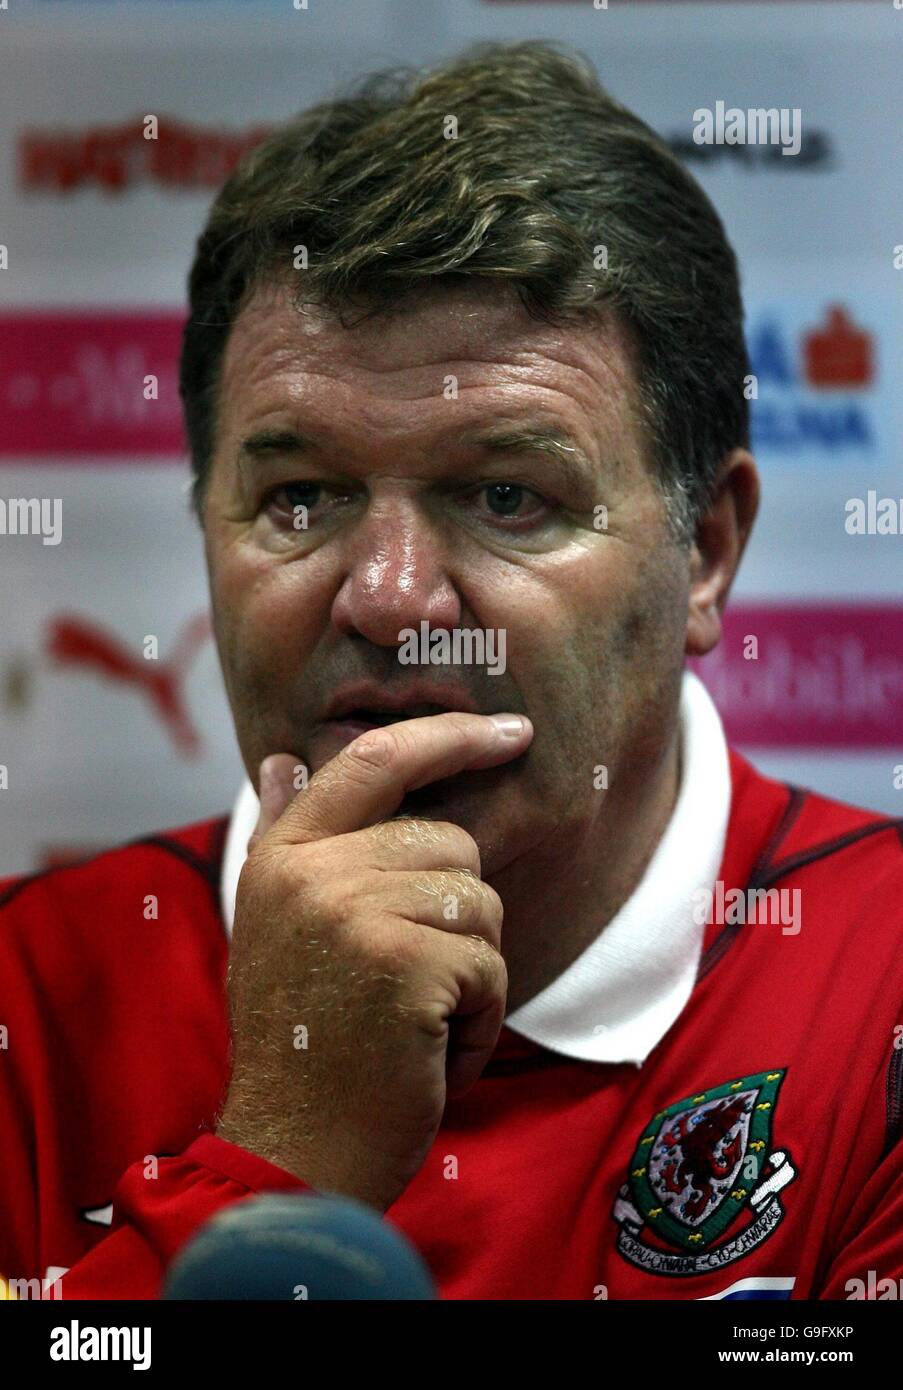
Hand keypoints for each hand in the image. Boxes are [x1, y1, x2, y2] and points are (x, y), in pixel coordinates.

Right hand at [217, 711, 532, 1212]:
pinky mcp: (407, 962)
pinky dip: (479, 1017)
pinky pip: (491, 963)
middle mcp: (313, 871)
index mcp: (282, 855)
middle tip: (409, 984)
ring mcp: (358, 912)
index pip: (376, 760)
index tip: (510, 732)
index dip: (449, 735)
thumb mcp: (277, 928)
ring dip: (470, 971)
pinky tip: (429, 1052)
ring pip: (480, 902)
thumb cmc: (300, 1043)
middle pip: (451, 841)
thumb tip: (287, 757)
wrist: (292, 1152)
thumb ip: (292, 837)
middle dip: (457, 914)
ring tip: (414, 1019)